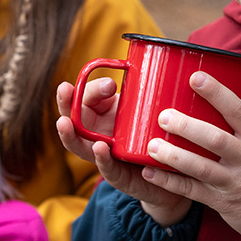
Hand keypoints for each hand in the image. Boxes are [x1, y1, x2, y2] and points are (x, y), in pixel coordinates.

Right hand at [56, 80, 191, 227]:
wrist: (176, 175)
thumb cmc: (160, 136)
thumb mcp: (154, 110)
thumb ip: (153, 92)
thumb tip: (160, 63)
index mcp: (104, 115)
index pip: (88, 98)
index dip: (92, 89)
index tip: (110, 84)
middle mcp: (99, 134)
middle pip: (74, 118)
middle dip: (66, 103)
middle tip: (64, 89)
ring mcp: (106, 156)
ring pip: (79, 145)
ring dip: (69, 134)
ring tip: (64, 122)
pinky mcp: (120, 177)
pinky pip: (107, 169)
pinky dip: (102, 159)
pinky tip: (100, 149)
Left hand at [139, 71, 240, 240]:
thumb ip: (239, 132)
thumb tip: (206, 105)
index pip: (239, 111)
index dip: (217, 93)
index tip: (195, 77)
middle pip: (216, 139)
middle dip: (188, 126)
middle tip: (164, 116)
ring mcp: (236, 182)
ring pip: (202, 167)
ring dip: (174, 156)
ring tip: (152, 146)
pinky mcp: (224, 202)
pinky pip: (192, 191)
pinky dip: (170, 182)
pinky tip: (150, 173)